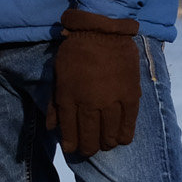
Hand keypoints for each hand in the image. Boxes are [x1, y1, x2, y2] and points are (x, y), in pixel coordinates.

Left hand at [44, 10, 140, 158]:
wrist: (102, 30)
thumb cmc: (75, 51)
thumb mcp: (57, 75)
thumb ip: (55, 102)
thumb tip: (52, 128)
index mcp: (69, 96)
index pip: (69, 130)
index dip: (71, 143)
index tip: (72, 149)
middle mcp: (90, 102)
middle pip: (90, 135)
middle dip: (88, 148)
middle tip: (89, 151)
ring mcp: (111, 99)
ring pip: (109, 132)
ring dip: (106, 143)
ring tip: (104, 145)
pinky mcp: (130, 94)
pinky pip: (129, 121)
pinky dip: (125, 133)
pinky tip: (121, 140)